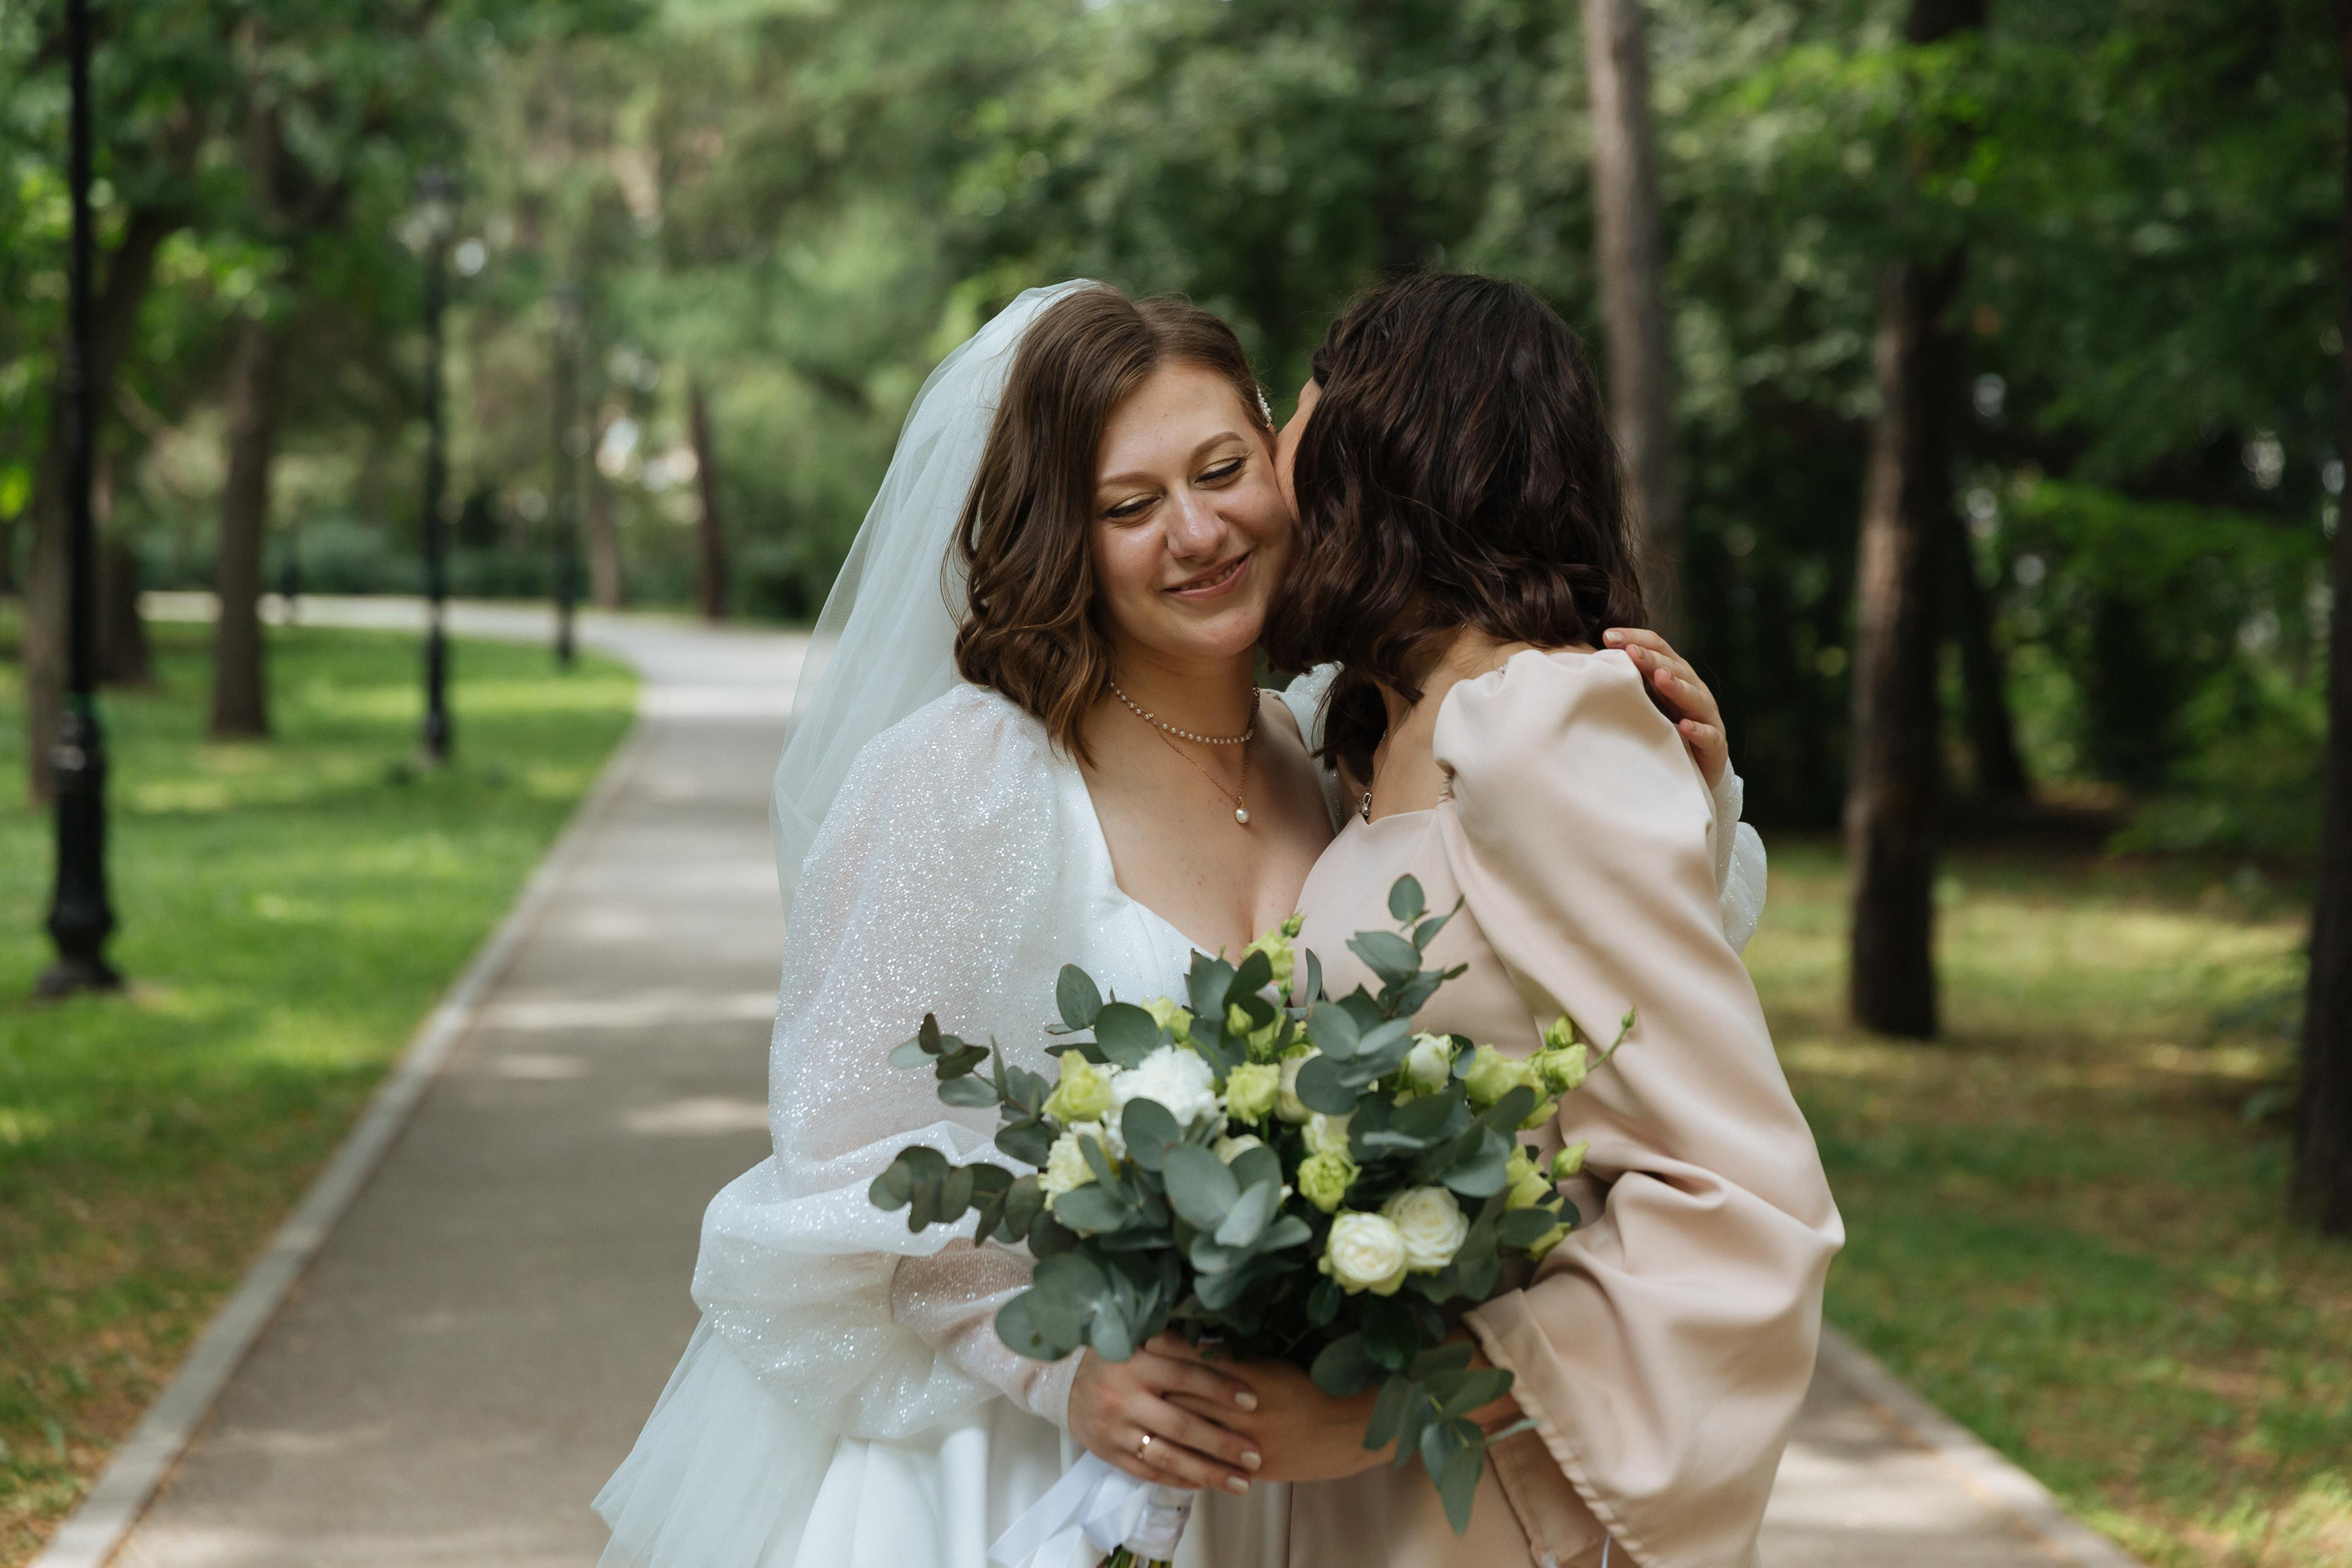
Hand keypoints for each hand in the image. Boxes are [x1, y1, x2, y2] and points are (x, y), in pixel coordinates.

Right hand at [1067, 1334, 1264, 1496]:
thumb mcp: (1138, 1339)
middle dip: (1222, 1443)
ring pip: (1168, 1457)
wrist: (1059, 1381)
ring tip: (1242, 1483)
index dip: (1220, 1388)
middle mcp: (1126, 1398)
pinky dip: (1179, 1480)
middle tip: (1256, 1455)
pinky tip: (1206, 1484)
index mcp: (1137, 1364)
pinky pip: (1149, 1473)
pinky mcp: (1108, 1453)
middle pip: (1182, 1425)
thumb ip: (1173, 1344)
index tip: (1253, 1401)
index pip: (1185, 1376)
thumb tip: (1221, 1346)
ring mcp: (1116, 1430)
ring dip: (1208, 1473)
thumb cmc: (1112, 1356)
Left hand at [1160, 1347, 1387, 1483]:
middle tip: (1128, 1374)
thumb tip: (1200, 1353)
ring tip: (1140, 1414)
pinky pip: (1211, 1467)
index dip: (1167, 1354)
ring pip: (1194, 1435)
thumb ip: (1238, 1363)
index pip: (1197, 1364)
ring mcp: (1247, 1444)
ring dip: (1165, 1424)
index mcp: (1251, 1377)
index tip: (1144, 1341)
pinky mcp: (1253, 1470)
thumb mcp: (1275, 1366)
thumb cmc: (1315, 1387)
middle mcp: (1244, 1410)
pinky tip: (1167, 1453)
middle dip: (1155, 1387)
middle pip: (1186, 1398)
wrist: (1350, 1429)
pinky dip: (1188, 1459)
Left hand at [1603, 627, 1728, 787]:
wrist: (1698, 767)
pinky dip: (1698, 730)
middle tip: (1630, 651)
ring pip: (1694, 696)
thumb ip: (1628, 683)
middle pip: (1674, 668)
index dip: (1635, 638)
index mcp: (1676, 674)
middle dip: (1652, 658)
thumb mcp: (1646, 701)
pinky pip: (1708, 735)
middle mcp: (1694, 689)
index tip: (1608, 636)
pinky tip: (1685, 726)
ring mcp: (1706, 716)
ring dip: (1677, 686)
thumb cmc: (1665, 727)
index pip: (1658, 647)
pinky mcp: (1715, 744)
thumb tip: (1588, 665)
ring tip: (1661, 678)